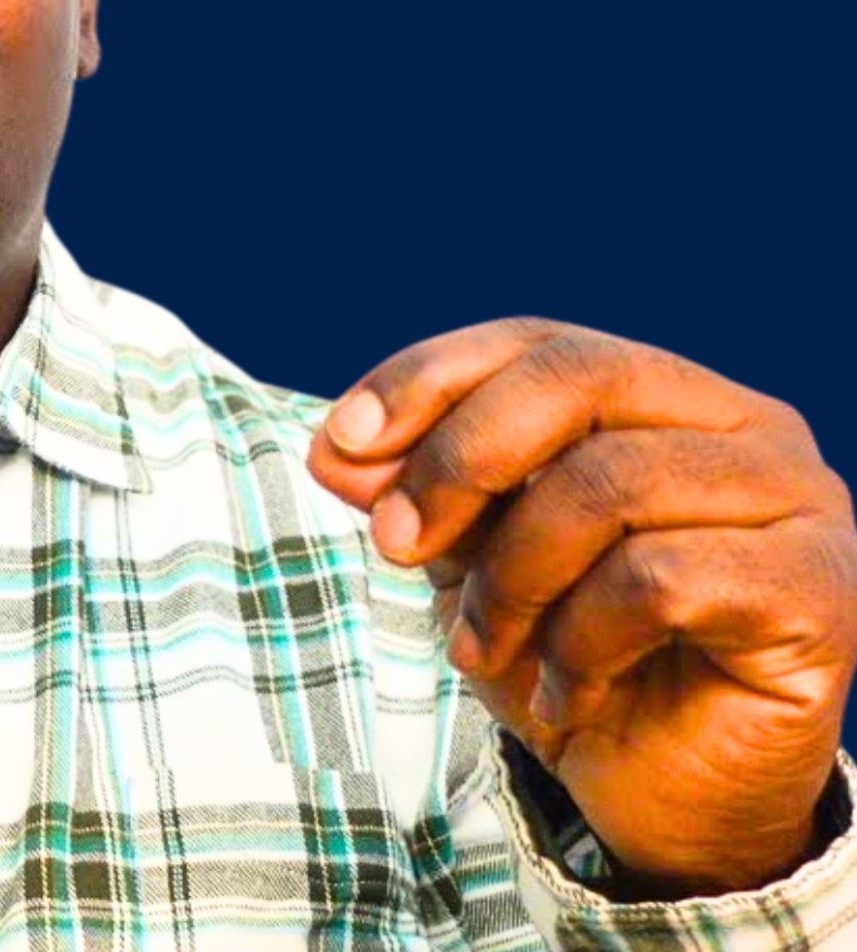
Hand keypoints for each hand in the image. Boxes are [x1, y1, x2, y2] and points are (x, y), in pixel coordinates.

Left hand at [306, 316, 856, 893]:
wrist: (664, 802)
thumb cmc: (570, 655)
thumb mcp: (474, 557)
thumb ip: (419, 489)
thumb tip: (335, 446)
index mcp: (667, 394)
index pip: (538, 342)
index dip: (428, 378)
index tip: (338, 445)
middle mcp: (744, 424)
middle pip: (576, 378)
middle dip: (458, 458)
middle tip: (394, 543)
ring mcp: (795, 501)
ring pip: (607, 483)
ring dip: (510, 576)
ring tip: (475, 648)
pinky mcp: (817, 591)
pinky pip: (659, 581)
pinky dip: (578, 643)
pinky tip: (560, 698)